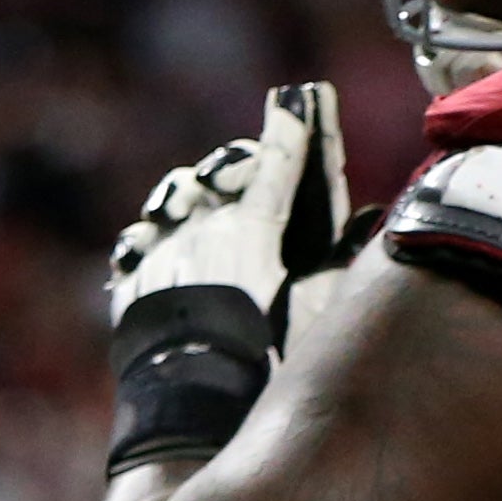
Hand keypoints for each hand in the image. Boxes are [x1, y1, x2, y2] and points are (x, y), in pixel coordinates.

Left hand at [108, 82, 356, 349]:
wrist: (192, 403)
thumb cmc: (265, 359)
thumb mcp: (317, 313)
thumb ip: (340, 263)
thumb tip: (369, 222)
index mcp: (252, 230)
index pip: (277, 164)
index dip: (291, 128)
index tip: (297, 97)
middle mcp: (201, 228)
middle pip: (222, 173)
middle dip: (242, 163)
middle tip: (257, 165)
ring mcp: (161, 251)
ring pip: (176, 197)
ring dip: (197, 193)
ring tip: (208, 200)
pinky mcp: (133, 280)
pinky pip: (140, 239)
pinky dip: (159, 233)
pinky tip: (168, 240)